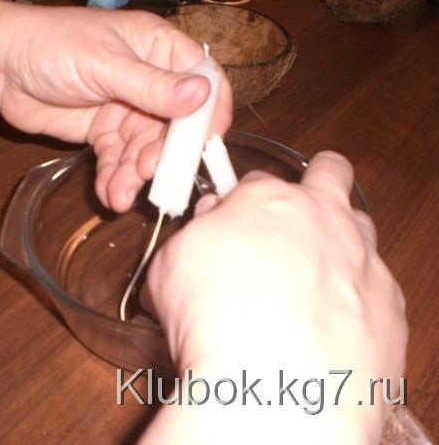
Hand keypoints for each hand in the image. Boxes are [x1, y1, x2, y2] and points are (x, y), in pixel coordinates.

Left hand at [0, 7, 232, 211]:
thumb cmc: (50, 45)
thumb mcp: (104, 63)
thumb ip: (151, 85)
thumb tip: (201, 95)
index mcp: (159, 49)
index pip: (203, 80)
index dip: (211, 112)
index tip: (209, 143)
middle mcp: (151, 81)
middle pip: (176, 125)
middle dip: (163, 153)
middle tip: (146, 173)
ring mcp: (129, 109)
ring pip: (146, 149)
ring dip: (134, 174)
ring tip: (117, 194)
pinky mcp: (106, 133)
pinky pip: (119, 160)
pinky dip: (114, 178)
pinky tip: (107, 193)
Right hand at [141, 151, 407, 443]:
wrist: (274, 387)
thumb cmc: (216, 321)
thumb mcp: (170, 267)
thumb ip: (192, 237)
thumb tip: (205, 229)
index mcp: (267, 201)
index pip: (256, 181)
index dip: (241, 201)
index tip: (233, 220)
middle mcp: (323, 219)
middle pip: (330, 171)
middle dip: (315, 179)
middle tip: (295, 211)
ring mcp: (363, 260)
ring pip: (359, 228)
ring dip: (338, 241)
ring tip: (310, 277)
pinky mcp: (388, 306)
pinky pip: (373, 288)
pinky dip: (353, 298)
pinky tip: (327, 326)